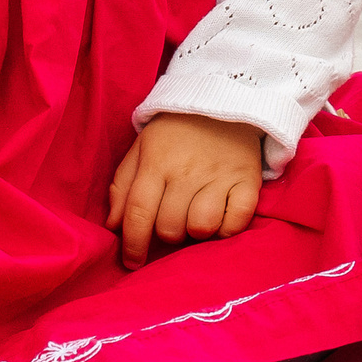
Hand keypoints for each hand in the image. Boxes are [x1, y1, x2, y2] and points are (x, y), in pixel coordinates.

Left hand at [105, 113, 264, 268]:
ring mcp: (220, 176)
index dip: (132, 244)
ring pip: (201, 228)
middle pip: (169, 227)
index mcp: (156, 162)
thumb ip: (123, 185)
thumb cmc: (176, 130)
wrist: (224, 99)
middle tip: (171, 222)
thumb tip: (113, 225)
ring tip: (195, 216)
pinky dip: (227, 228)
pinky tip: (220, 217)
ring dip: (195, 231)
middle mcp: (187, 171)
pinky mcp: (248, 180)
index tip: (132, 262)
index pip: (139, 213)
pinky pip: (236, 221)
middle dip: (166, 234)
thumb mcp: (142, 147)